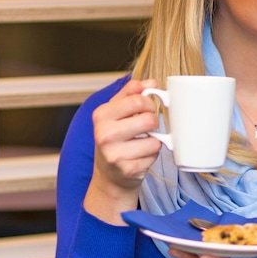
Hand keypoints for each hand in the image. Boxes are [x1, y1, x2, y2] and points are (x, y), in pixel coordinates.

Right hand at [84, 79, 162, 223]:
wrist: (109, 175)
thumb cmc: (115, 140)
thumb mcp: (116, 113)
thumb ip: (131, 94)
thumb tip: (150, 82)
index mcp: (101, 115)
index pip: (137, 100)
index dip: (149, 103)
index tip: (148, 108)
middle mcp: (104, 134)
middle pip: (149, 119)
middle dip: (153, 122)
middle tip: (147, 127)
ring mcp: (115, 154)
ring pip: (155, 139)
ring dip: (154, 141)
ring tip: (141, 144)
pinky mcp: (128, 169)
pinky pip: (154, 155)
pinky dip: (152, 155)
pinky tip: (140, 157)